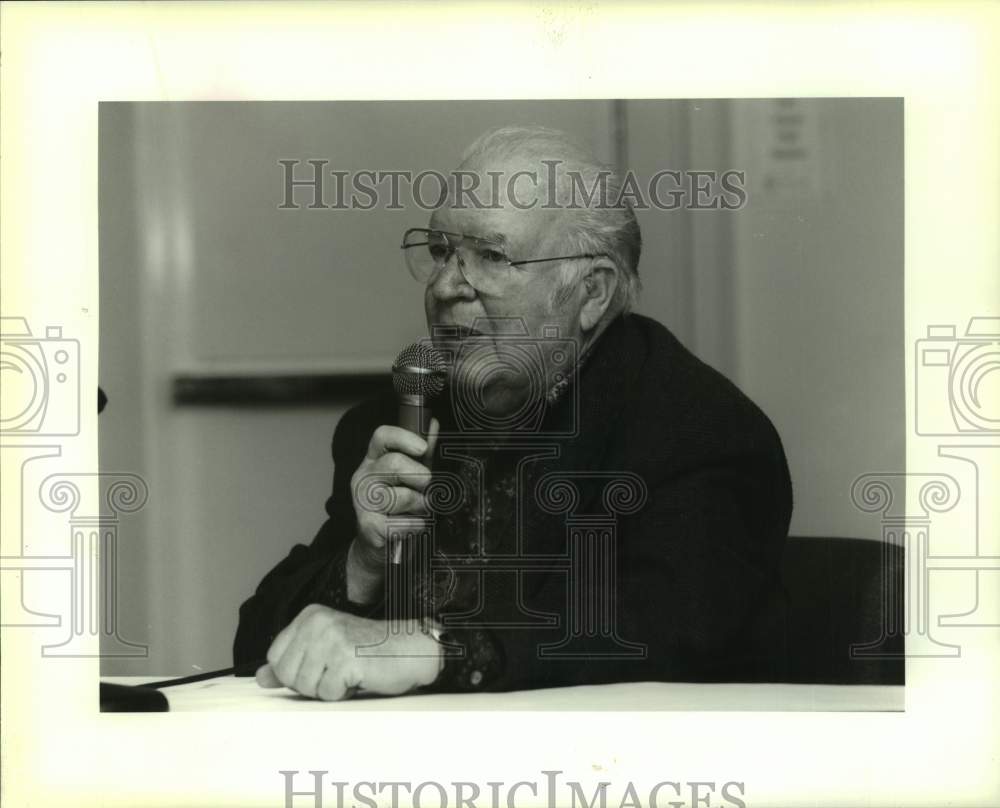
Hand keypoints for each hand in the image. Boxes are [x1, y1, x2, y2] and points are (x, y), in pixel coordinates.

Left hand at [255, 604, 441, 699]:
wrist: (409, 649)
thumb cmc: (369, 651)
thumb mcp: (325, 650)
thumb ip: (293, 661)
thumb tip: (261, 677)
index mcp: (309, 616)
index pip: (275, 656)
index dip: (294, 672)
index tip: (319, 667)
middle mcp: (318, 622)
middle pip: (287, 673)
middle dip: (309, 683)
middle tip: (335, 671)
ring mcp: (331, 639)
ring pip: (305, 686)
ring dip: (327, 689)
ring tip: (348, 672)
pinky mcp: (345, 658)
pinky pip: (328, 694)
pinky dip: (343, 693)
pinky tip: (358, 677)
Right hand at [347, 420, 438, 601]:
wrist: (382, 548)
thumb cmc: (399, 508)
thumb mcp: (412, 477)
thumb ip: (422, 454)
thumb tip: (434, 424)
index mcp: (373, 460)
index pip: (382, 436)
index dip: (404, 437)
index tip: (423, 448)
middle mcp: (363, 477)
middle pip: (394, 463)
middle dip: (420, 477)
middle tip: (426, 489)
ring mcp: (362, 502)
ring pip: (402, 496)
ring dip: (420, 506)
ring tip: (416, 512)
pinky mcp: (367, 526)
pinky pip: (403, 522)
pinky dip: (415, 527)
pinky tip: (410, 528)